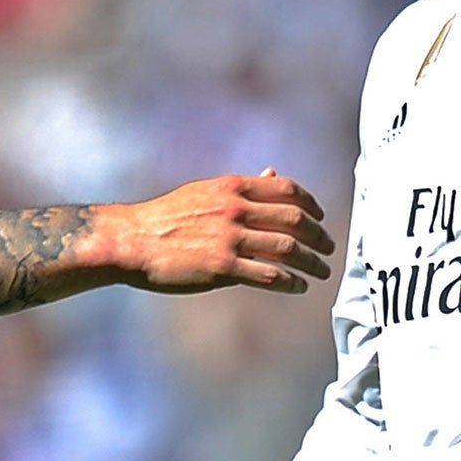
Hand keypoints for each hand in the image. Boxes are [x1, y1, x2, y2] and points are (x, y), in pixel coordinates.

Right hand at [119, 170, 333, 293]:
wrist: (131, 240)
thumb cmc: (164, 217)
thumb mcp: (204, 192)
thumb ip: (241, 188)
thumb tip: (272, 174)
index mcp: (232, 187)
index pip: (287, 190)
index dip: (311, 205)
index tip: (320, 217)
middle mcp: (235, 209)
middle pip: (295, 220)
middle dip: (319, 236)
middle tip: (328, 248)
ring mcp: (230, 238)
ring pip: (289, 249)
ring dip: (312, 262)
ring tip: (321, 271)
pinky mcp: (223, 267)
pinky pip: (270, 275)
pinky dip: (291, 282)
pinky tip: (298, 286)